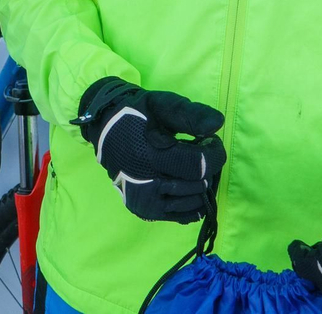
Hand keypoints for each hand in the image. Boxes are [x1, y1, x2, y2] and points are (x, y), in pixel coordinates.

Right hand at [73, 77, 224, 222]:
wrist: (104, 129)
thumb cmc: (136, 115)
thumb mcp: (161, 105)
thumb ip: (190, 114)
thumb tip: (218, 124)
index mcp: (148, 156)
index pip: (198, 166)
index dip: (214, 153)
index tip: (211, 141)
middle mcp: (145, 185)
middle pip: (198, 185)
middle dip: (208, 168)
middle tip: (198, 151)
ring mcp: (145, 202)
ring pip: (194, 203)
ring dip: (201, 184)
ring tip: (189, 166)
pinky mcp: (145, 211)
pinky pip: (183, 216)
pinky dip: (193, 202)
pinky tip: (187, 184)